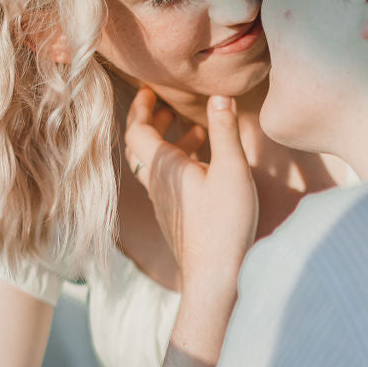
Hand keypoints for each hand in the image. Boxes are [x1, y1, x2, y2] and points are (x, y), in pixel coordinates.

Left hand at [125, 88, 257, 294]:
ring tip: (197, 132)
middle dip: (153, 122)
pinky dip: (179, 165)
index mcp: (163, 167)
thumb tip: (219, 96)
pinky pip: (167, 183)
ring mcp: (164, 203)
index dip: (141, 106)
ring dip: (170, 144)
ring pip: (155, 166)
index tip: (149, 90)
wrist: (215, 277)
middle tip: (168, 106)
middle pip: (141, 147)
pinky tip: (204, 167)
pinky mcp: (175, 218)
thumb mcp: (231, 170)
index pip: (136, 129)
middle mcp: (156, 184)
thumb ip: (225, 131)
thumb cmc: (223, 223)